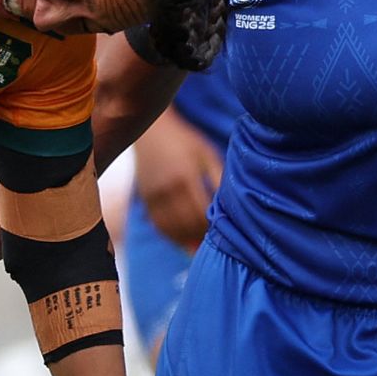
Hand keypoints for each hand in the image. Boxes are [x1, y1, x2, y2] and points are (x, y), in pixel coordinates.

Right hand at [129, 110, 223, 247]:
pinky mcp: (146, 200)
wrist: (152, 133)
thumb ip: (219, 178)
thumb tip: (230, 205)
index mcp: (185, 176)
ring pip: (172, 229)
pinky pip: (159, 225)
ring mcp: (154, 196)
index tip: (223, 228)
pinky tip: (183, 239)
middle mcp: (167, 189)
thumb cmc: (186, 142)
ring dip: (187, 239)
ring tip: (200, 242)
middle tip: (213, 238)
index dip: (212, 225)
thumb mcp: (207, 154)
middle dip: (201, 235)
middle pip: (186, 224)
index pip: (201, 213)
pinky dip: (172, 235)